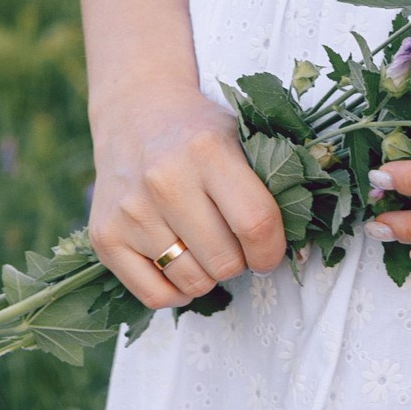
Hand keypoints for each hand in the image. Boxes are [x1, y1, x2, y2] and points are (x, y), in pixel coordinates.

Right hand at [88, 76, 286, 310]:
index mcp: (207, 150)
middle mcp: (164, 181)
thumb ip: (275, 180)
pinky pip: (154, 296)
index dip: (272, 250)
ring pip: (192, 283)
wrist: (135, 113)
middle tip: (237, 244)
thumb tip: (306, 246)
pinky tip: (183, 264)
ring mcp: (130, 211)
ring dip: (210, 275)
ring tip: (208, 247)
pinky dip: (177, 292)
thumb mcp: (242, 135)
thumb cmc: (200, 132)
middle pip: (225, 261)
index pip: (255, 223)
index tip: (270, 252)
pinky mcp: (104, 237)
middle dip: (242, 262)